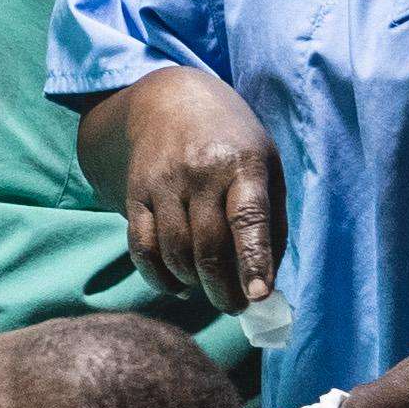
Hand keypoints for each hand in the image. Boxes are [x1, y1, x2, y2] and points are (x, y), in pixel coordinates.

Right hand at [107, 70, 289, 324]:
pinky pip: (142, 248)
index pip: (248, 217)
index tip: (258, 295)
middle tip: (234, 306)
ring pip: (174, 253)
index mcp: (243, 164)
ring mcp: (163, 182)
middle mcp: (200, 171)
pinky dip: (159, 277)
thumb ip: (273, 222)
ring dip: (193, 283)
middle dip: (223, 289)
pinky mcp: (136, 193)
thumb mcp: (267, 167)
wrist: (170, 101)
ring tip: (208, 287)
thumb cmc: (232, 144)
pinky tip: (177, 283)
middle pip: (208, 247)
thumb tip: (266, 285)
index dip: (253, 259)